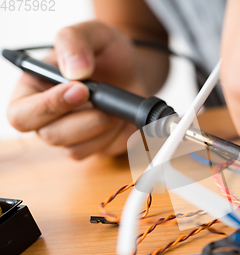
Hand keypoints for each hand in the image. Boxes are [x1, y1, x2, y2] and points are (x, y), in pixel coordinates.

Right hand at [7, 20, 151, 159]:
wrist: (135, 71)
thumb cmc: (106, 52)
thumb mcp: (93, 32)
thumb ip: (75, 41)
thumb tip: (75, 71)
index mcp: (32, 89)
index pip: (20, 114)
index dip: (48, 106)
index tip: (81, 90)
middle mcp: (45, 118)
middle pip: (49, 136)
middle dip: (83, 120)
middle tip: (104, 101)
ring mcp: (69, 136)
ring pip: (75, 149)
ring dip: (101, 125)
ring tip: (113, 103)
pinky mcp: (92, 146)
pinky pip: (98, 152)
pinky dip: (113, 135)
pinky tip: (118, 117)